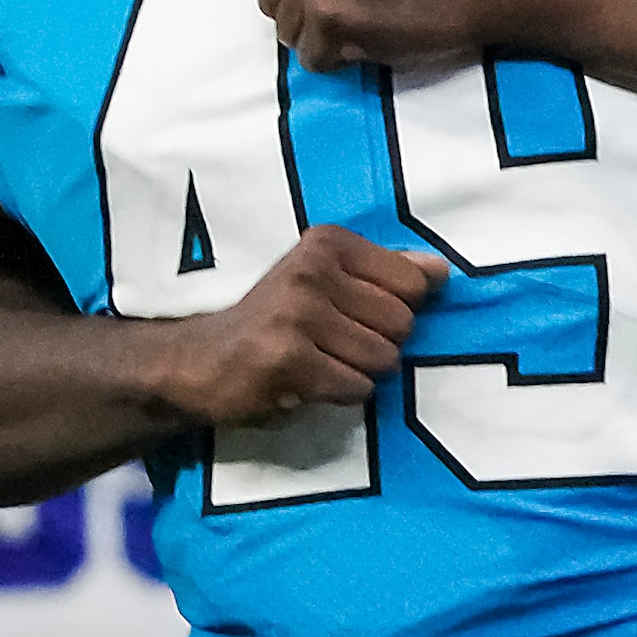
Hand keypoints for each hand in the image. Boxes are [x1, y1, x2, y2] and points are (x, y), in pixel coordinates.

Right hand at [157, 227, 446, 425]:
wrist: (196, 360)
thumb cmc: (272, 319)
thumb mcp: (325, 280)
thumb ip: (383, 273)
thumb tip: (440, 271)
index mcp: (327, 243)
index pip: (415, 282)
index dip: (396, 308)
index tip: (355, 312)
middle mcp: (312, 271)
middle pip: (403, 323)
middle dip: (378, 342)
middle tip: (333, 342)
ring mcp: (299, 316)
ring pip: (384, 358)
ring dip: (358, 371)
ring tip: (319, 361)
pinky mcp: (289, 361)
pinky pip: (357, 386)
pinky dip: (339, 393)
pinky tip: (305, 380)